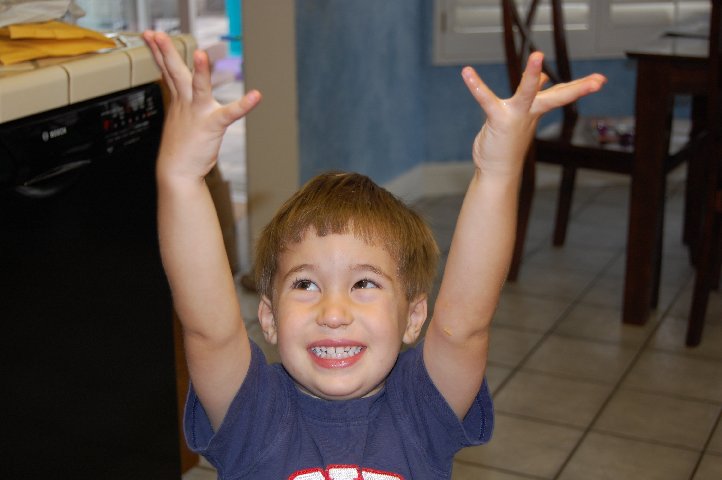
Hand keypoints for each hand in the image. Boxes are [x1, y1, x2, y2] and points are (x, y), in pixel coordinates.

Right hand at [143, 31, 261, 180]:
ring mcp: (198, 113)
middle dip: (166, 51)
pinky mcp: (213, 125)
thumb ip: (182, 102)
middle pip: (174, 72)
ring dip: (199, 71)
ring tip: (200, 55)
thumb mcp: (178, 119)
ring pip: (198, 87)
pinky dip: (244, 105)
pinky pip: (230, 113)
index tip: (151, 35)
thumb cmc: (180, 148)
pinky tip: (255, 96)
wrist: (178, 171)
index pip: (166, 70)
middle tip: (157, 34)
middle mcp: (186, 103)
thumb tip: (182, 94)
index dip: (158, 52)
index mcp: (178, 100)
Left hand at [461, 51, 605, 177]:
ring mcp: (515, 116)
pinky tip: (467, 73)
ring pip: (527, 93)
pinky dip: (477, 86)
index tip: (600, 80)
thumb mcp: (523, 115)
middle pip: (557, 97)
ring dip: (532, 75)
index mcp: (536, 111)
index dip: (580, 87)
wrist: (497, 171)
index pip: (561, 94)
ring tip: (537, 56)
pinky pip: (487, 99)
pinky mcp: (498, 119)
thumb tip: (543, 78)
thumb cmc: (508, 143)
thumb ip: (533, 95)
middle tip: (599, 80)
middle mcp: (529, 113)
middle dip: (578, 88)